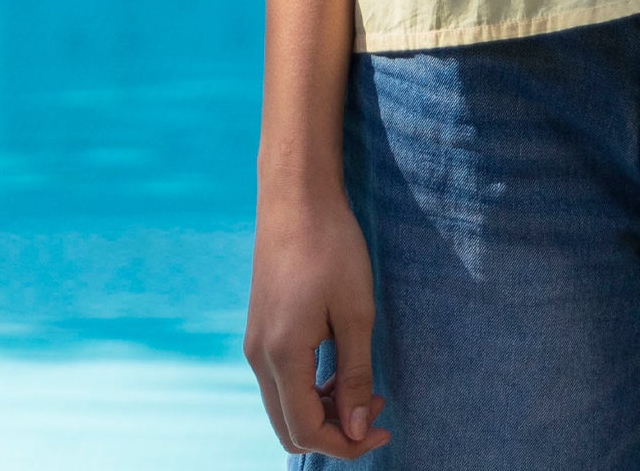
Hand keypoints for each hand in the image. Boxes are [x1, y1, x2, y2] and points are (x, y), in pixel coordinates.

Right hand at [244, 183, 390, 456]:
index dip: (347, 442)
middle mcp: (259, 358)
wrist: (296, 197)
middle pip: (290, 428)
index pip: (307, 431)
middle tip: (376, 407)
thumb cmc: (331, 247)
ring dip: (323, 409)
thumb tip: (356, 429)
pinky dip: (309, 388)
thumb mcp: (355, 311)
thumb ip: (355, 374)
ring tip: (364, 384)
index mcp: (282, 356)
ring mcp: (255, 343)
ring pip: (284, 406)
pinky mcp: (260, 329)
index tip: (384, 428)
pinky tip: (339, 364)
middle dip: (335, 430)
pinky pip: (280, 381)